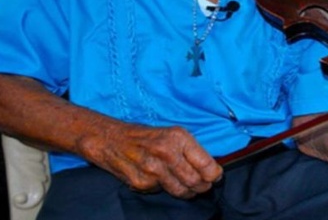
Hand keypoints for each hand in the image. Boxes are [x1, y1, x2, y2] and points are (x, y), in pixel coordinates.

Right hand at [78, 123, 222, 197]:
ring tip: (187, 185)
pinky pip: (162, 192)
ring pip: (181, 191)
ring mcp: (153, 170)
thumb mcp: (173, 134)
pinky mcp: (142, 183)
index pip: (206, 165)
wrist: (112, 140)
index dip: (214, 174)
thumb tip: (212, 168)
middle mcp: (166, 153)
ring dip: (188, 191)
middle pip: (196, 181)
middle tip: (203, 185)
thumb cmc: (147, 137)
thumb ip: (192, 150)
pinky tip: (162, 179)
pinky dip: (165, 189)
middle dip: (203, 186)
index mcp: (178, 138)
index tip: (215, 176)